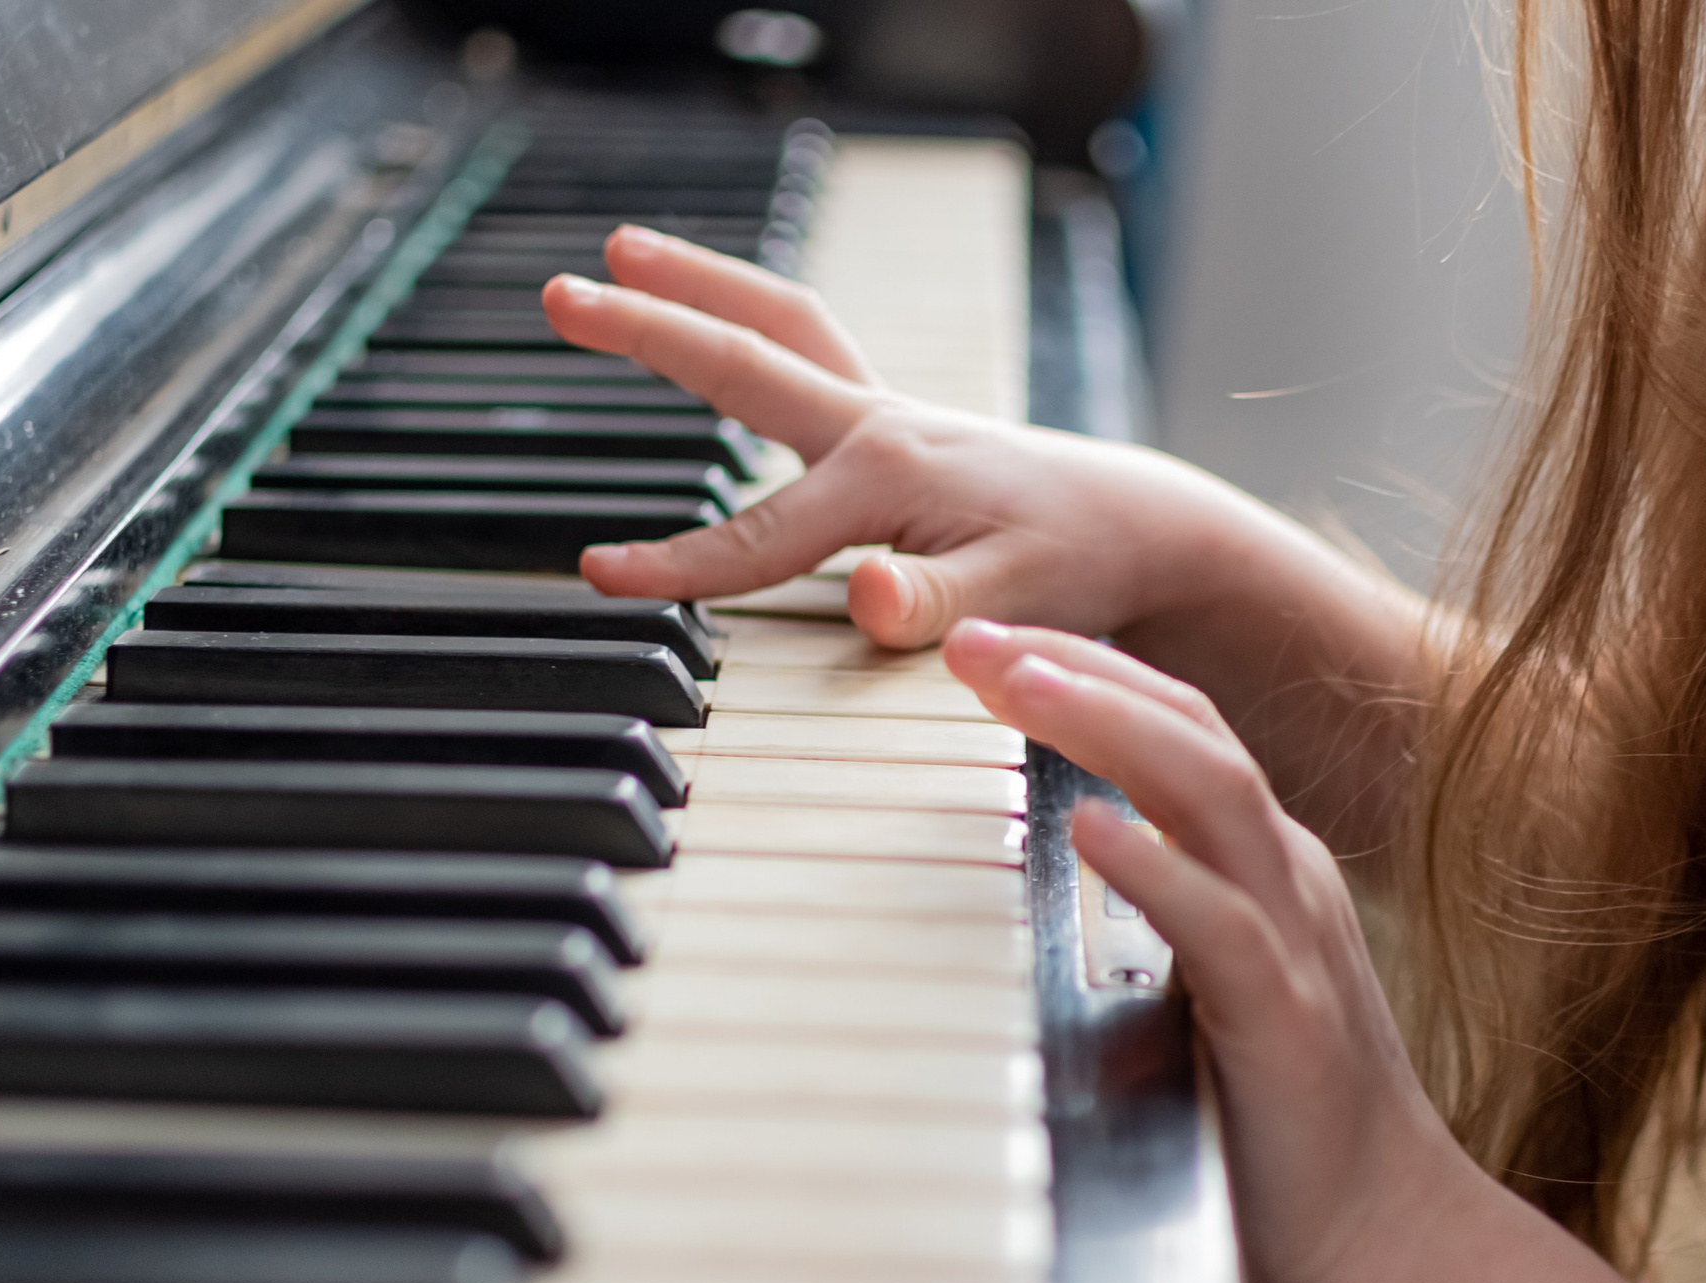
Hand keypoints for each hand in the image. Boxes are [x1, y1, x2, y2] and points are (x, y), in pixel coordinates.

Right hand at [539, 227, 1259, 649]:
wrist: (1141, 528)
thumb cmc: (1084, 566)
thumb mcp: (1019, 601)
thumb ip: (936, 605)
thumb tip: (870, 594)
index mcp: (890, 474)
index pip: (761, 535)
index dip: (679, 563)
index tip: (600, 572)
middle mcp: (879, 426)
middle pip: (744, 360)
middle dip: (650, 328)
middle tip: (564, 292)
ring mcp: (884, 415)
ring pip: (778, 329)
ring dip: (699, 285)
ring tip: (622, 254)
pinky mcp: (893, 425)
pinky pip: (806, 350)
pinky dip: (751, 320)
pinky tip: (714, 314)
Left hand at [942, 619, 1462, 1282]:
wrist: (1389, 1243)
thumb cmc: (1276, 1125)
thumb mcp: (1204, 990)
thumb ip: (1148, 916)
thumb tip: (1047, 862)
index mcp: (1263, 866)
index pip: (1177, 728)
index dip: (1086, 670)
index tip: (990, 639)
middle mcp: (1285, 879)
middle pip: (1188, 727)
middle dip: (1079, 666)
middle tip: (971, 632)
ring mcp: (1296, 940)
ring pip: (1209, 792)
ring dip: (1106, 726)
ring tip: (1017, 684)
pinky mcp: (1288, 1019)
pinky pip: (1221, 922)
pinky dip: (1152, 867)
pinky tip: (1088, 828)